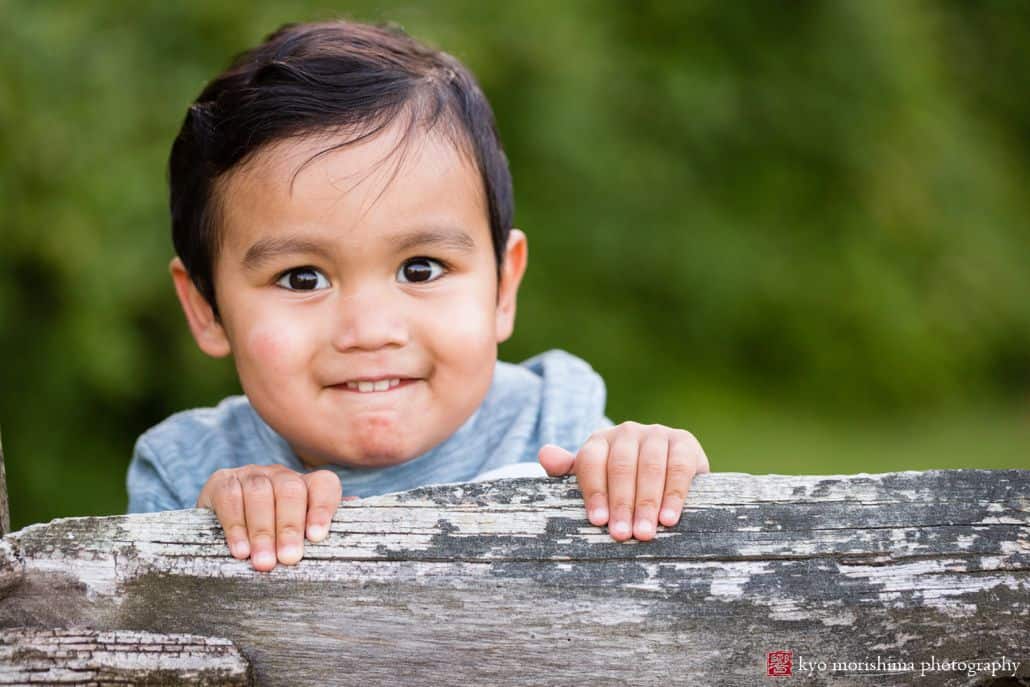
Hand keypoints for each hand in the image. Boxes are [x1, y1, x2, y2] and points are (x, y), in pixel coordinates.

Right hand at [196, 464, 342, 570]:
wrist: (220, 522)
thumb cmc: (271, 533)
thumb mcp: (298, 530)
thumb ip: (322, 523)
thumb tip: (356, 509)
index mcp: (305, 484)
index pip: (324, 484)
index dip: (324, 508)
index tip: (318, 537)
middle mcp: (279, 475)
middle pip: (291, 490)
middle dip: (290, 526)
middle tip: (288, 559)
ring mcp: (251, 474)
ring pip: (260, 492)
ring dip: (263, 530)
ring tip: (264, 562)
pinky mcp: (222, 481)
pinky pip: (230, 497)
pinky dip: (236, 526)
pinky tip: (240, 550)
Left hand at [538, 422, 709, 541]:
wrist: (665, 470)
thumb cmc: (619, 482)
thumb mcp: (592, 477)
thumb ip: (567, 470)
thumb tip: (545, 454)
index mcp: (599, 440)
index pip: (592, 462)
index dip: (594, 492)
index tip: (598, 521)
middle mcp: (627, 432)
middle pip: (620, 467)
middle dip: (621, 504)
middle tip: (622, 535)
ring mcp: (657, 433)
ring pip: (650, 467)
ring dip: (647, 503)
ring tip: (645, 532)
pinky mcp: (683, 441)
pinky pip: (678, 467)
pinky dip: (674, 494)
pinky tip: (668, 518)